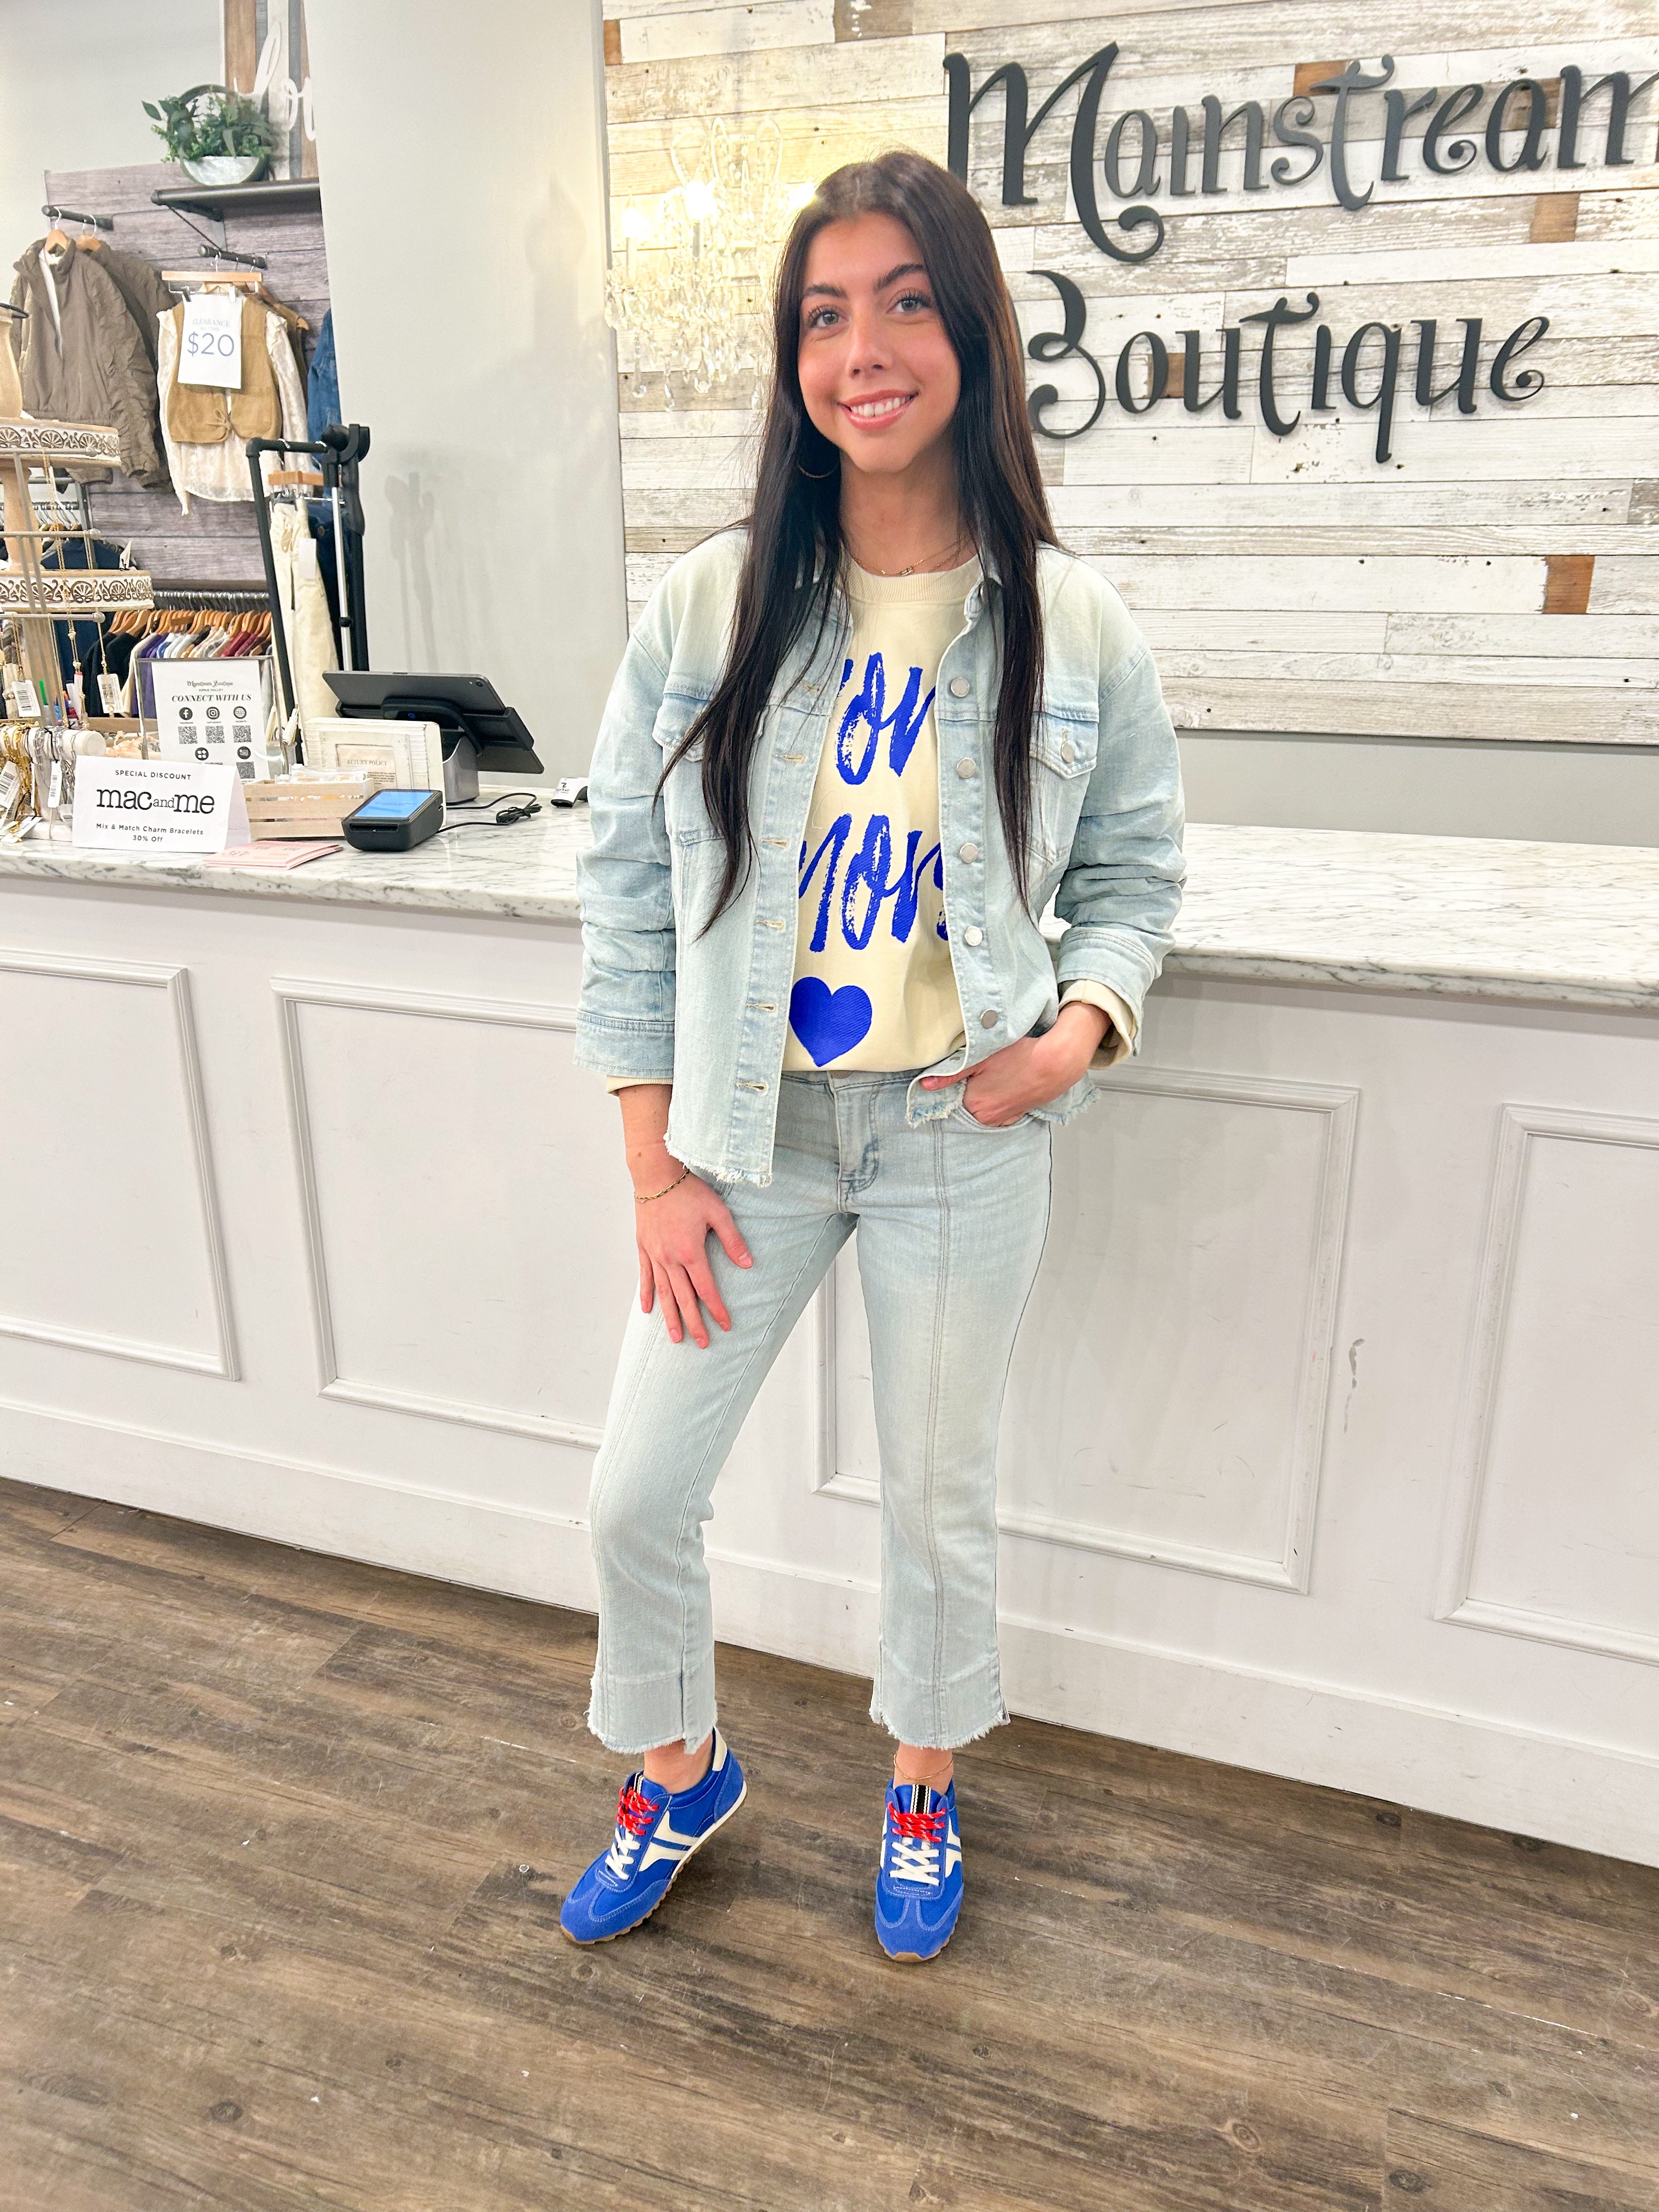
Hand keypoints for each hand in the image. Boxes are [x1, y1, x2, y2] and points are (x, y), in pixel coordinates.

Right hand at [634, 1167, 752, 1347]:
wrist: (656, 1175)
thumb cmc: (688, 1191)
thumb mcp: (718, 1212)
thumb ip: (732, 1240)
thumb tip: (747, 1264)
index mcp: (691, 1252)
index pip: (706, 1290)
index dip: (717, 1310)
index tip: (725, 1326)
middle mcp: (670, 1259)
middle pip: (684, 1299)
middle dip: (694, 1323)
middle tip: (702, 1344)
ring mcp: (655, 1255)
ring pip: (663, 1293)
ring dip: (670, 1317)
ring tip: (675, 1337)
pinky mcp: (643, 1247)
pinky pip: (644, 1277)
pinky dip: (646, 1294)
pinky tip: (648, 1310)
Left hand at [921, 1001, 1109, 1126]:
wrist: (1057, 1062)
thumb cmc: (1020, 1055)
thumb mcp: (981, 1057)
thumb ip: (951, 1073)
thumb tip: (926, 1085)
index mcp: (974, 1104)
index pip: (950, 1098)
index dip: (952, 1084)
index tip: (959, 1072)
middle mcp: (987, 1117)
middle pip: (965, 1105)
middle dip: (966, 1091)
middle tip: (977, 1072)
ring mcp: (1003, 1119)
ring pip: (982, 1109)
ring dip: (982, 1096)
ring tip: (991, 1078)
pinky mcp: (1017, 1115)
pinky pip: (998, 1111)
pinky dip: (997, 1101)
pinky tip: (1002, 1086)